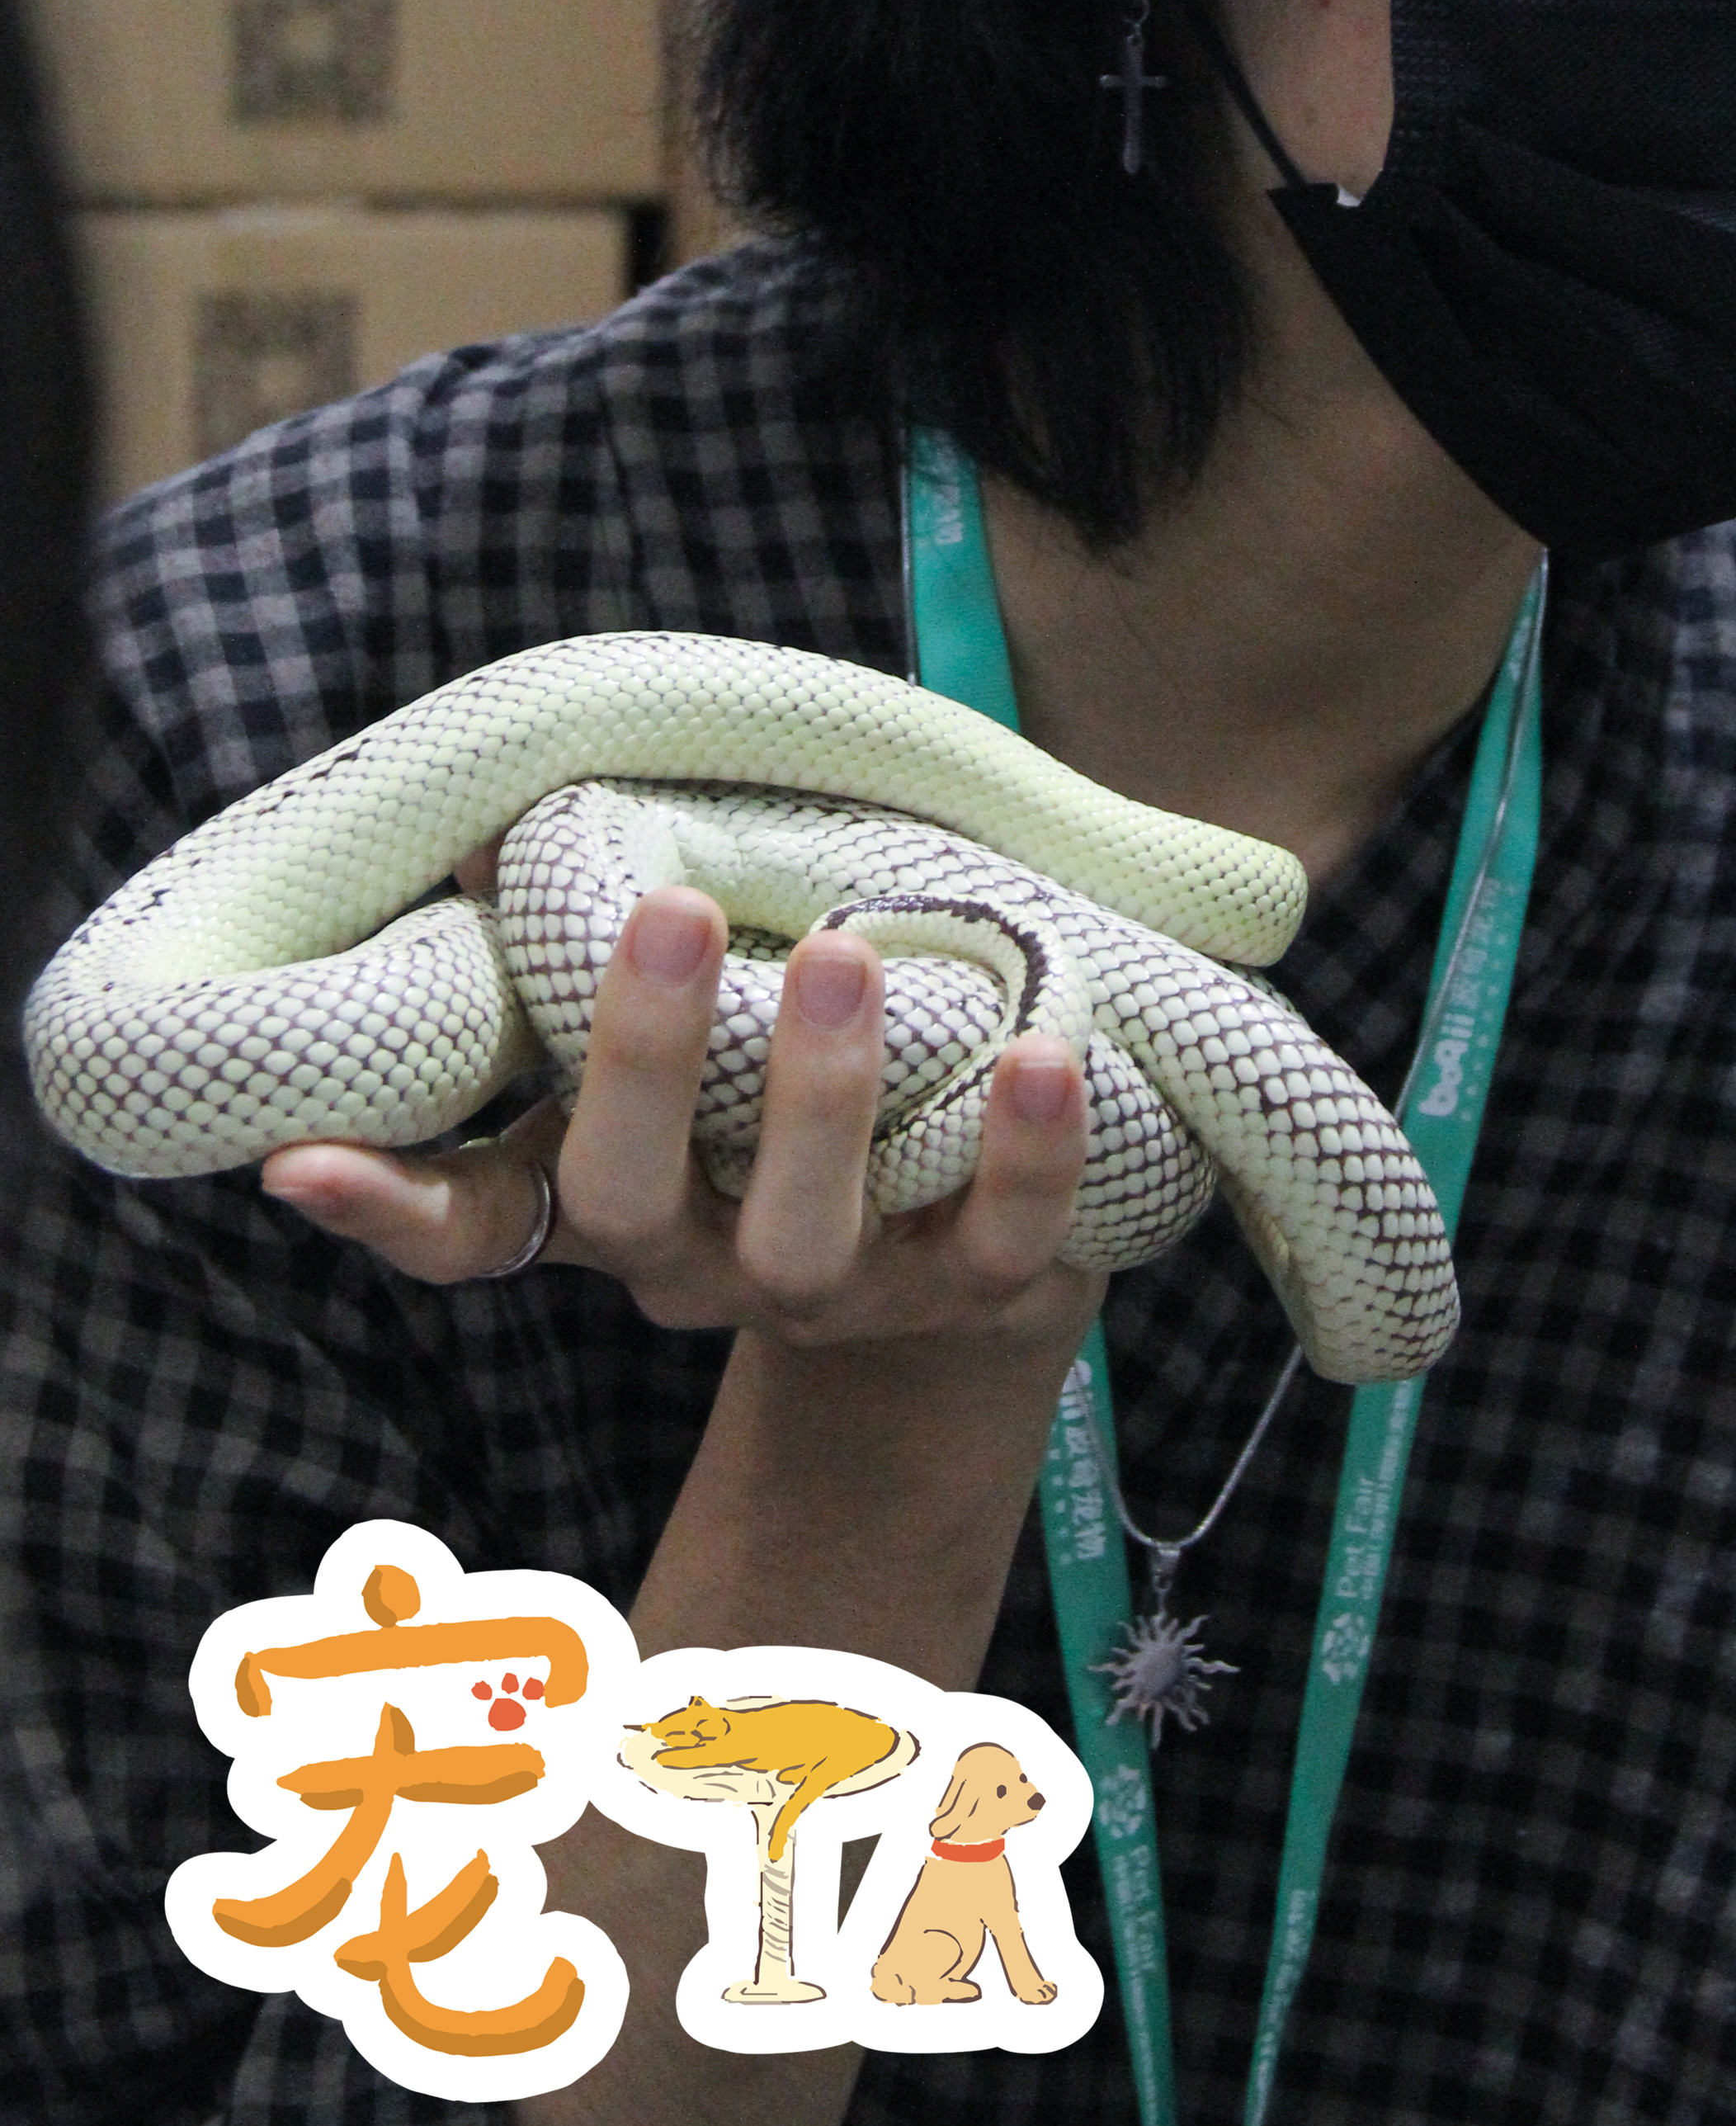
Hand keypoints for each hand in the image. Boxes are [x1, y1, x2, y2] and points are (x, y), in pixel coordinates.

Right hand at [261, 875, 1102, 1355]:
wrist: (975, 1237)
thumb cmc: (796, 1085)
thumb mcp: (697, 1018)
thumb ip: (596, 941)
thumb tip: (496, 829)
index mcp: (607, 1197)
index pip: (468, 1222)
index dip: (383, 1204)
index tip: (301, 1155)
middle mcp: (701, 1263)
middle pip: (636, 1199)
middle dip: (647, 1058)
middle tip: (675, 908)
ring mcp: (834, 1294)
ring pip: (804, 1240)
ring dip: (825, 1098)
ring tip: (852, 955)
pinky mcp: (970, 1296)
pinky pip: (998, 1245)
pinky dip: (1027, 1155)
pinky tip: (1046, 1053)